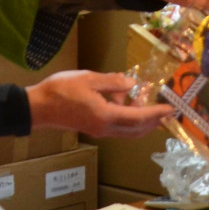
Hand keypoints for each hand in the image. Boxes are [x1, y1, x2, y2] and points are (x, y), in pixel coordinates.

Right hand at [26, 70, 173, 136]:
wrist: (38, 107)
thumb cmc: (61, 91)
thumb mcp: (89, 79)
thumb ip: (113, 82)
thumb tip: (131, 84)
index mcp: (106, 116)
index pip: (139, 117)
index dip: (156, 113)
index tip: (170, 108)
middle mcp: (105, 128)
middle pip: (137, 129)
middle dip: (153, 120)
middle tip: (165, 110)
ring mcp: (99, 130)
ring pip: (127, 129)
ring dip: (139, 116)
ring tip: (140, 94)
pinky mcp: (93, 128)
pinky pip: (117, 125)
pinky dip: (126, 115)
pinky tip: (121, 97)